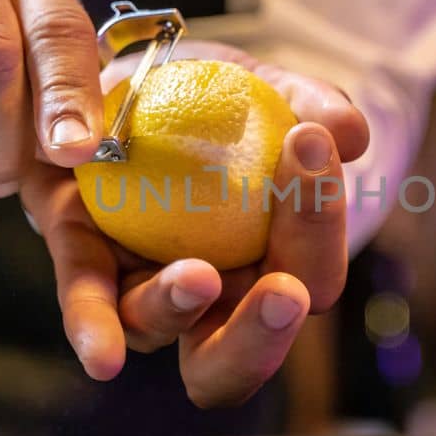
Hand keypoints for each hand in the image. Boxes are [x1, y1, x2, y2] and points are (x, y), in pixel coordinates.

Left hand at [20, 41, 369, 406]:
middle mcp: (207, 300)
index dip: (320, 237)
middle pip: (236, 358)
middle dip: (262, 335)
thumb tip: (351, 134)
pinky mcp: (84, 259)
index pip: (309, 281)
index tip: (313, 155)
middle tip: (285, 293)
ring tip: (198, 276)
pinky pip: (87, 299)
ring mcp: (141, 287)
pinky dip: (94, 325)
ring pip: (156, 330)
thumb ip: (314, 106)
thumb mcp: (276, 92)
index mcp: (271, 269)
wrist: (144, 77)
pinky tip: (102, 355)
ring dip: (180, 309)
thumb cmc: (231, 99)